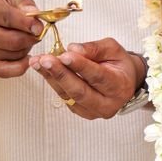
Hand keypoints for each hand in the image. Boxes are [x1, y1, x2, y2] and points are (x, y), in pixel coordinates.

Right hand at [0, 0, 42, 78]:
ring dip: (26, 47)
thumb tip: (34, 13)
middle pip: (14, 40)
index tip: (39, 27)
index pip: (9, 18)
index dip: (27, 23)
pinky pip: (4, 71)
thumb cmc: (2, 8)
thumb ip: (24, 3)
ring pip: (14, 53)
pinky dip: (19, 67)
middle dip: (31, 38)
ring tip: (25, 38)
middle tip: (37, 33)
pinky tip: (27, 59)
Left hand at [30, 38, 144, 119]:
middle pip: (80, 91)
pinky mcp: (81, 112)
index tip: (65, 55)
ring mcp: (94, 112)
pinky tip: (43, 70)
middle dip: (60, 74)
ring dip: (51, 77)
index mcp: (120, 86)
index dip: (80, 66)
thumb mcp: (113, 49)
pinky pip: (64, 97)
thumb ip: (94, 48)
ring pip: (68, 95)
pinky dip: (52, 82)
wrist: (124, 81)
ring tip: (37, 62)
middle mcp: (108, 104)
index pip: (98, 76)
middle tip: (45, 60)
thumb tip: (73, 49)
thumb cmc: (119, 63)